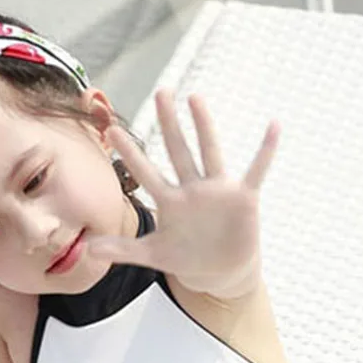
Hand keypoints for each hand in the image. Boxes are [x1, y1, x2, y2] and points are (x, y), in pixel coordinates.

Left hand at [87, 88, 280, 297]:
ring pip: (210, 152)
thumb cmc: (186, 257)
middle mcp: (192, 188)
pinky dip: (266, 150)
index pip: (146, 173)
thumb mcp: (152, 256)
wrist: (219, 271)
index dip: (131, 154)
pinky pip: (256, 170)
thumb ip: (122, 250)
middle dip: (169, 123)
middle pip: (177, 150)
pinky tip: (274, 126)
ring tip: (195, 98)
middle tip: (161, 91)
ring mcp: (217, 190)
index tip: (112, 130)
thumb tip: (88, 250)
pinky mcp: (242, 197)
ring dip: (204, 127)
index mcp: (170, 200)